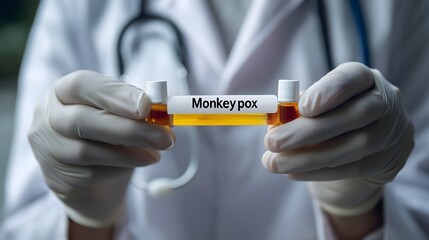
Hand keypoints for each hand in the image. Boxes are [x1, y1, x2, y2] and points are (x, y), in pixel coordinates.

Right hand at [28, 70, 174, 227]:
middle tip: (164, 137)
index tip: (147, 105)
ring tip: (155, 154)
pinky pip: (92, 174)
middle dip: (128, 128)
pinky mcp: (58, 178)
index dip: (115, 94)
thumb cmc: (110, 137)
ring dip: (129, 153)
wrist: (95, 182)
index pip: (82, 85)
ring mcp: (48, 150)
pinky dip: (120, 168)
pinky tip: (137, 163)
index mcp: (64, 91)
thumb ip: (142, 109)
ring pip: (86, 151)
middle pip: (82, 120)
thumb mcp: (124, 115)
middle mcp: (48, 117)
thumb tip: (168, 108)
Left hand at [263, 62, 413, 215]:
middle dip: (309, 130)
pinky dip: (319, 172)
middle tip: (272, 142)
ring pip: (356, 145)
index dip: (328, 91)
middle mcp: (384, 102)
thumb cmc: (328, 118)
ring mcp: (391, 133)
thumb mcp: (314, 106)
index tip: (301, 107)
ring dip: (309, 157)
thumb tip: (273, 123)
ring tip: (274, 163)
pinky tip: (292, 173)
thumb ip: (296, 110)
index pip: (352, 77)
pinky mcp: (386, 161)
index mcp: (363, 79)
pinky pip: (353, 168)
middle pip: (357, 114)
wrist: (360, 149)